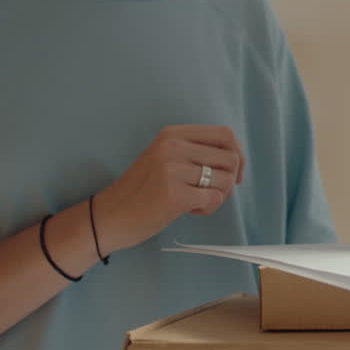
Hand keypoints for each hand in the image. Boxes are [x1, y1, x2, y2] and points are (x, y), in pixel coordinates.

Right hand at [94, 125, 245, 252]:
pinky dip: (208, 209)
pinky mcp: (174, 194)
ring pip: (226, 180)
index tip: (233, 174)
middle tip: (210, 193)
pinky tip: (190, 211)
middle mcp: (173, 146)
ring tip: (196, 201)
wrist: (110, 215)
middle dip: (229, 181)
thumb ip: (196, 152)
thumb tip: (238, 158)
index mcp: (173, 134)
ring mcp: (172, 169)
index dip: (239, 155)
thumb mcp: (166, 158)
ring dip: (219, 196)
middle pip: (231, 159)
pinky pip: (215, 199)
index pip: (226, 134)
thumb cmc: (143, 190)